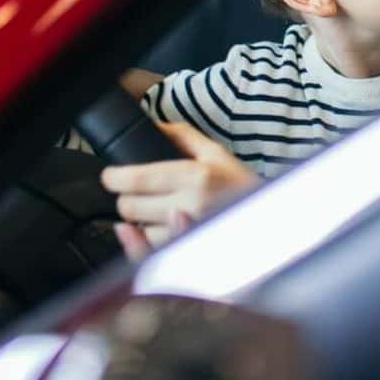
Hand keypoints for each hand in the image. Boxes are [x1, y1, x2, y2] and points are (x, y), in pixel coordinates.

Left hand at [100, 122, 257, 256]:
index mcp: (195, 177)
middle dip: (128, 198)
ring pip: (137, 230)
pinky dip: (140, 243)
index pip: (136, 179)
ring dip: (140, 222)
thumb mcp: (216, 153)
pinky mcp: (184, 254)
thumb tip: (154, 125)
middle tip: (138, 194)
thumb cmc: (242, 187)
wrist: (268, 222)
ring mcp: (186, 234)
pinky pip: (146, 254)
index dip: (114, 178)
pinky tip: (143, 233)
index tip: (110, 176)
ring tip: (157, 213)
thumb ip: (183, 137)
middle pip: (129, 207)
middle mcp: (189, 206)